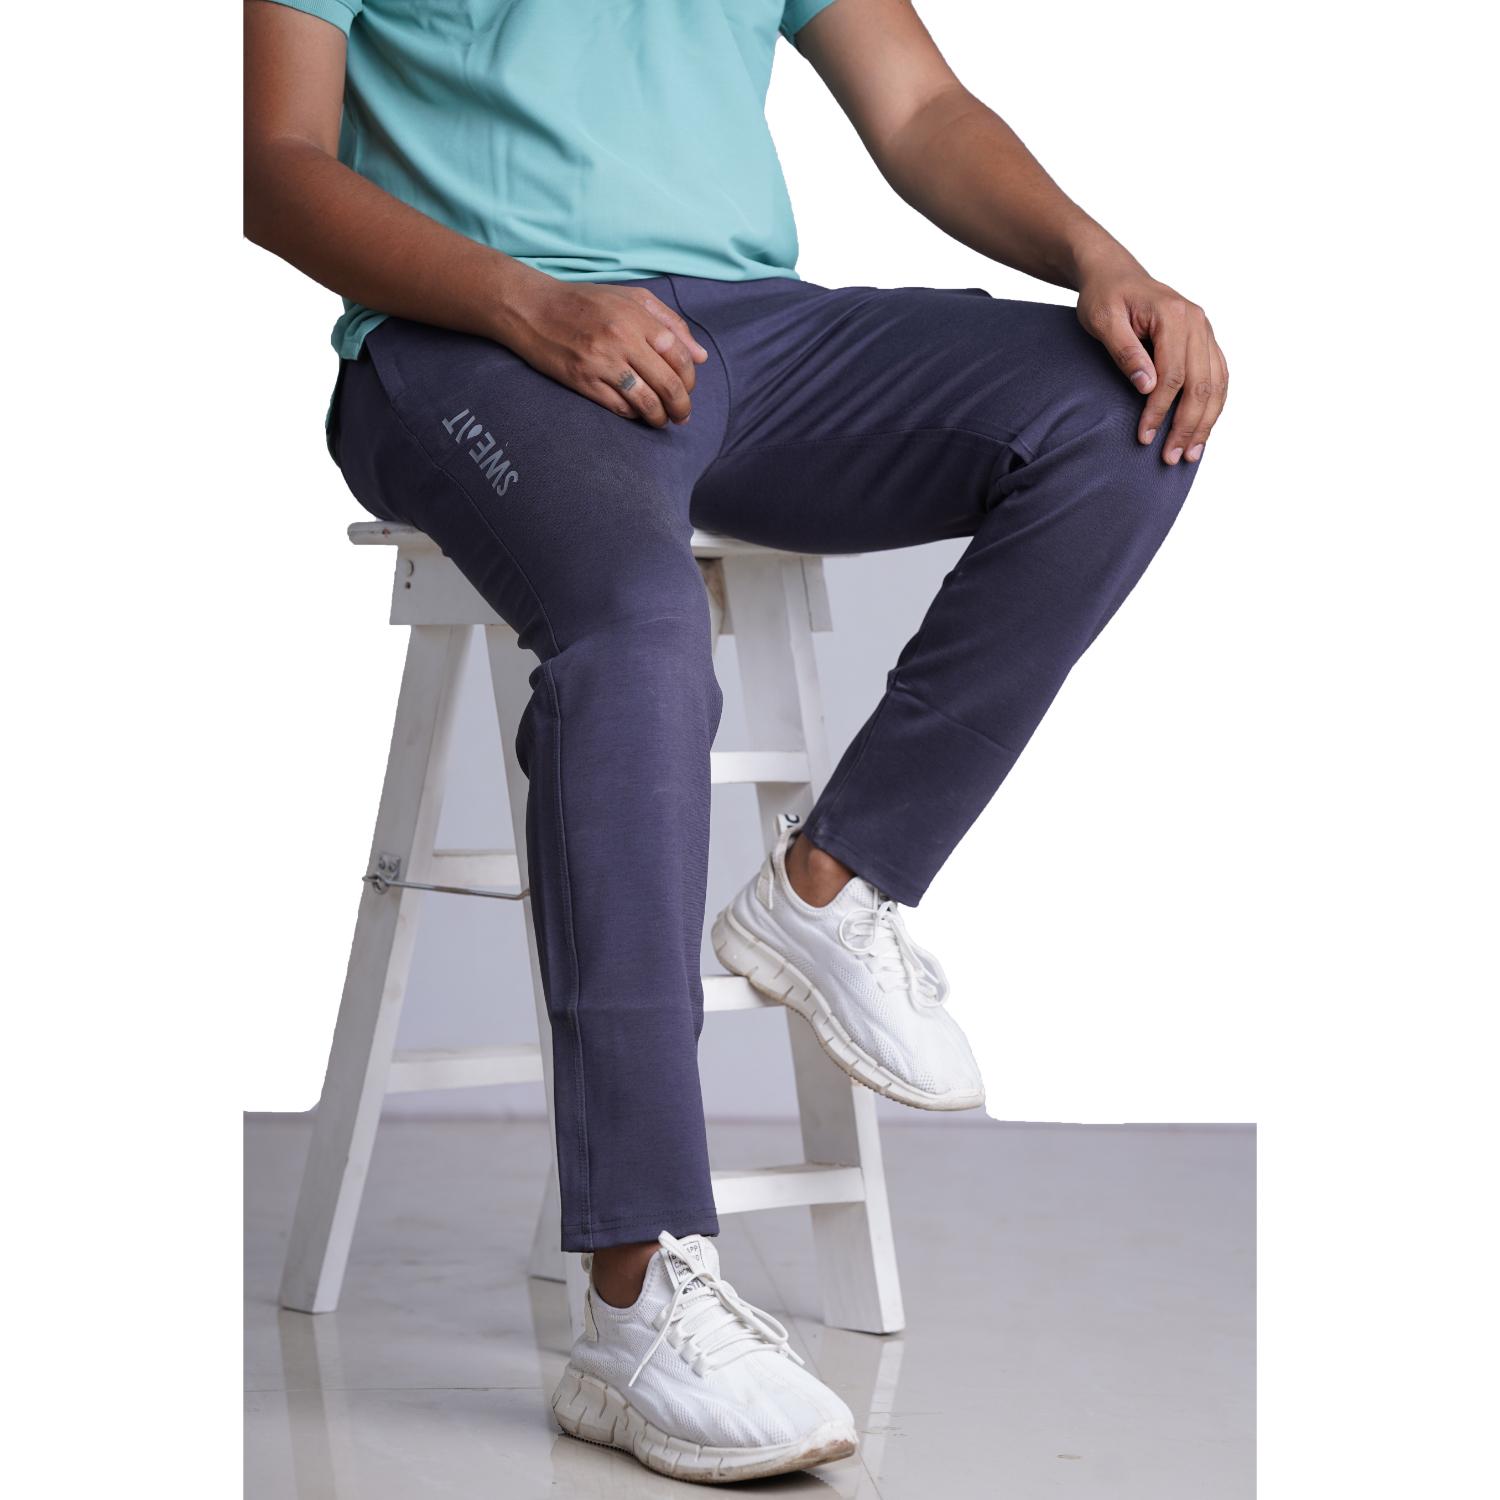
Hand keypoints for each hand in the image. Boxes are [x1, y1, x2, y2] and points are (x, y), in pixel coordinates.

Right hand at [501, 277, 708, 427]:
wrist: (533, 308)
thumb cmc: (586, 302)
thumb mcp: (631, 298)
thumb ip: (670, 322)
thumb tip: (701, 356)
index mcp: (637, 317)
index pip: (680, 356)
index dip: (690, 378)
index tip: (688, 388)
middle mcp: (622, 339)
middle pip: (668, 384)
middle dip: (682, 406)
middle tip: (683, 415)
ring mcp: (602, 362)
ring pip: (646, 402)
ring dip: (660, 418)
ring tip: (663, 420)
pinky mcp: (583, 381)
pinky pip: (619, 407)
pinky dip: (634, 415)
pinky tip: (636, 413)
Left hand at [1077, 263, 1227, 463]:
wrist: (1115, 274)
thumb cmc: (1104, 297)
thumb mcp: (1103, 321)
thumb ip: (1125, 352)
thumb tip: (1146, 387)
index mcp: (1174, 315)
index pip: (1173, 374)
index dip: (1160, 410)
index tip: (1144, 437)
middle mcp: (1198, 322)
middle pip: (1201, 384)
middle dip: (1187, 425)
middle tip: (1170, 458)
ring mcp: (1205, 331)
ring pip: (1216, 384)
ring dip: (1205, 422)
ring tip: (1190, 455)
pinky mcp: (1204, 341)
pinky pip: (1218, 377)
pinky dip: (1213, 406)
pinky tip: (1203, 430)